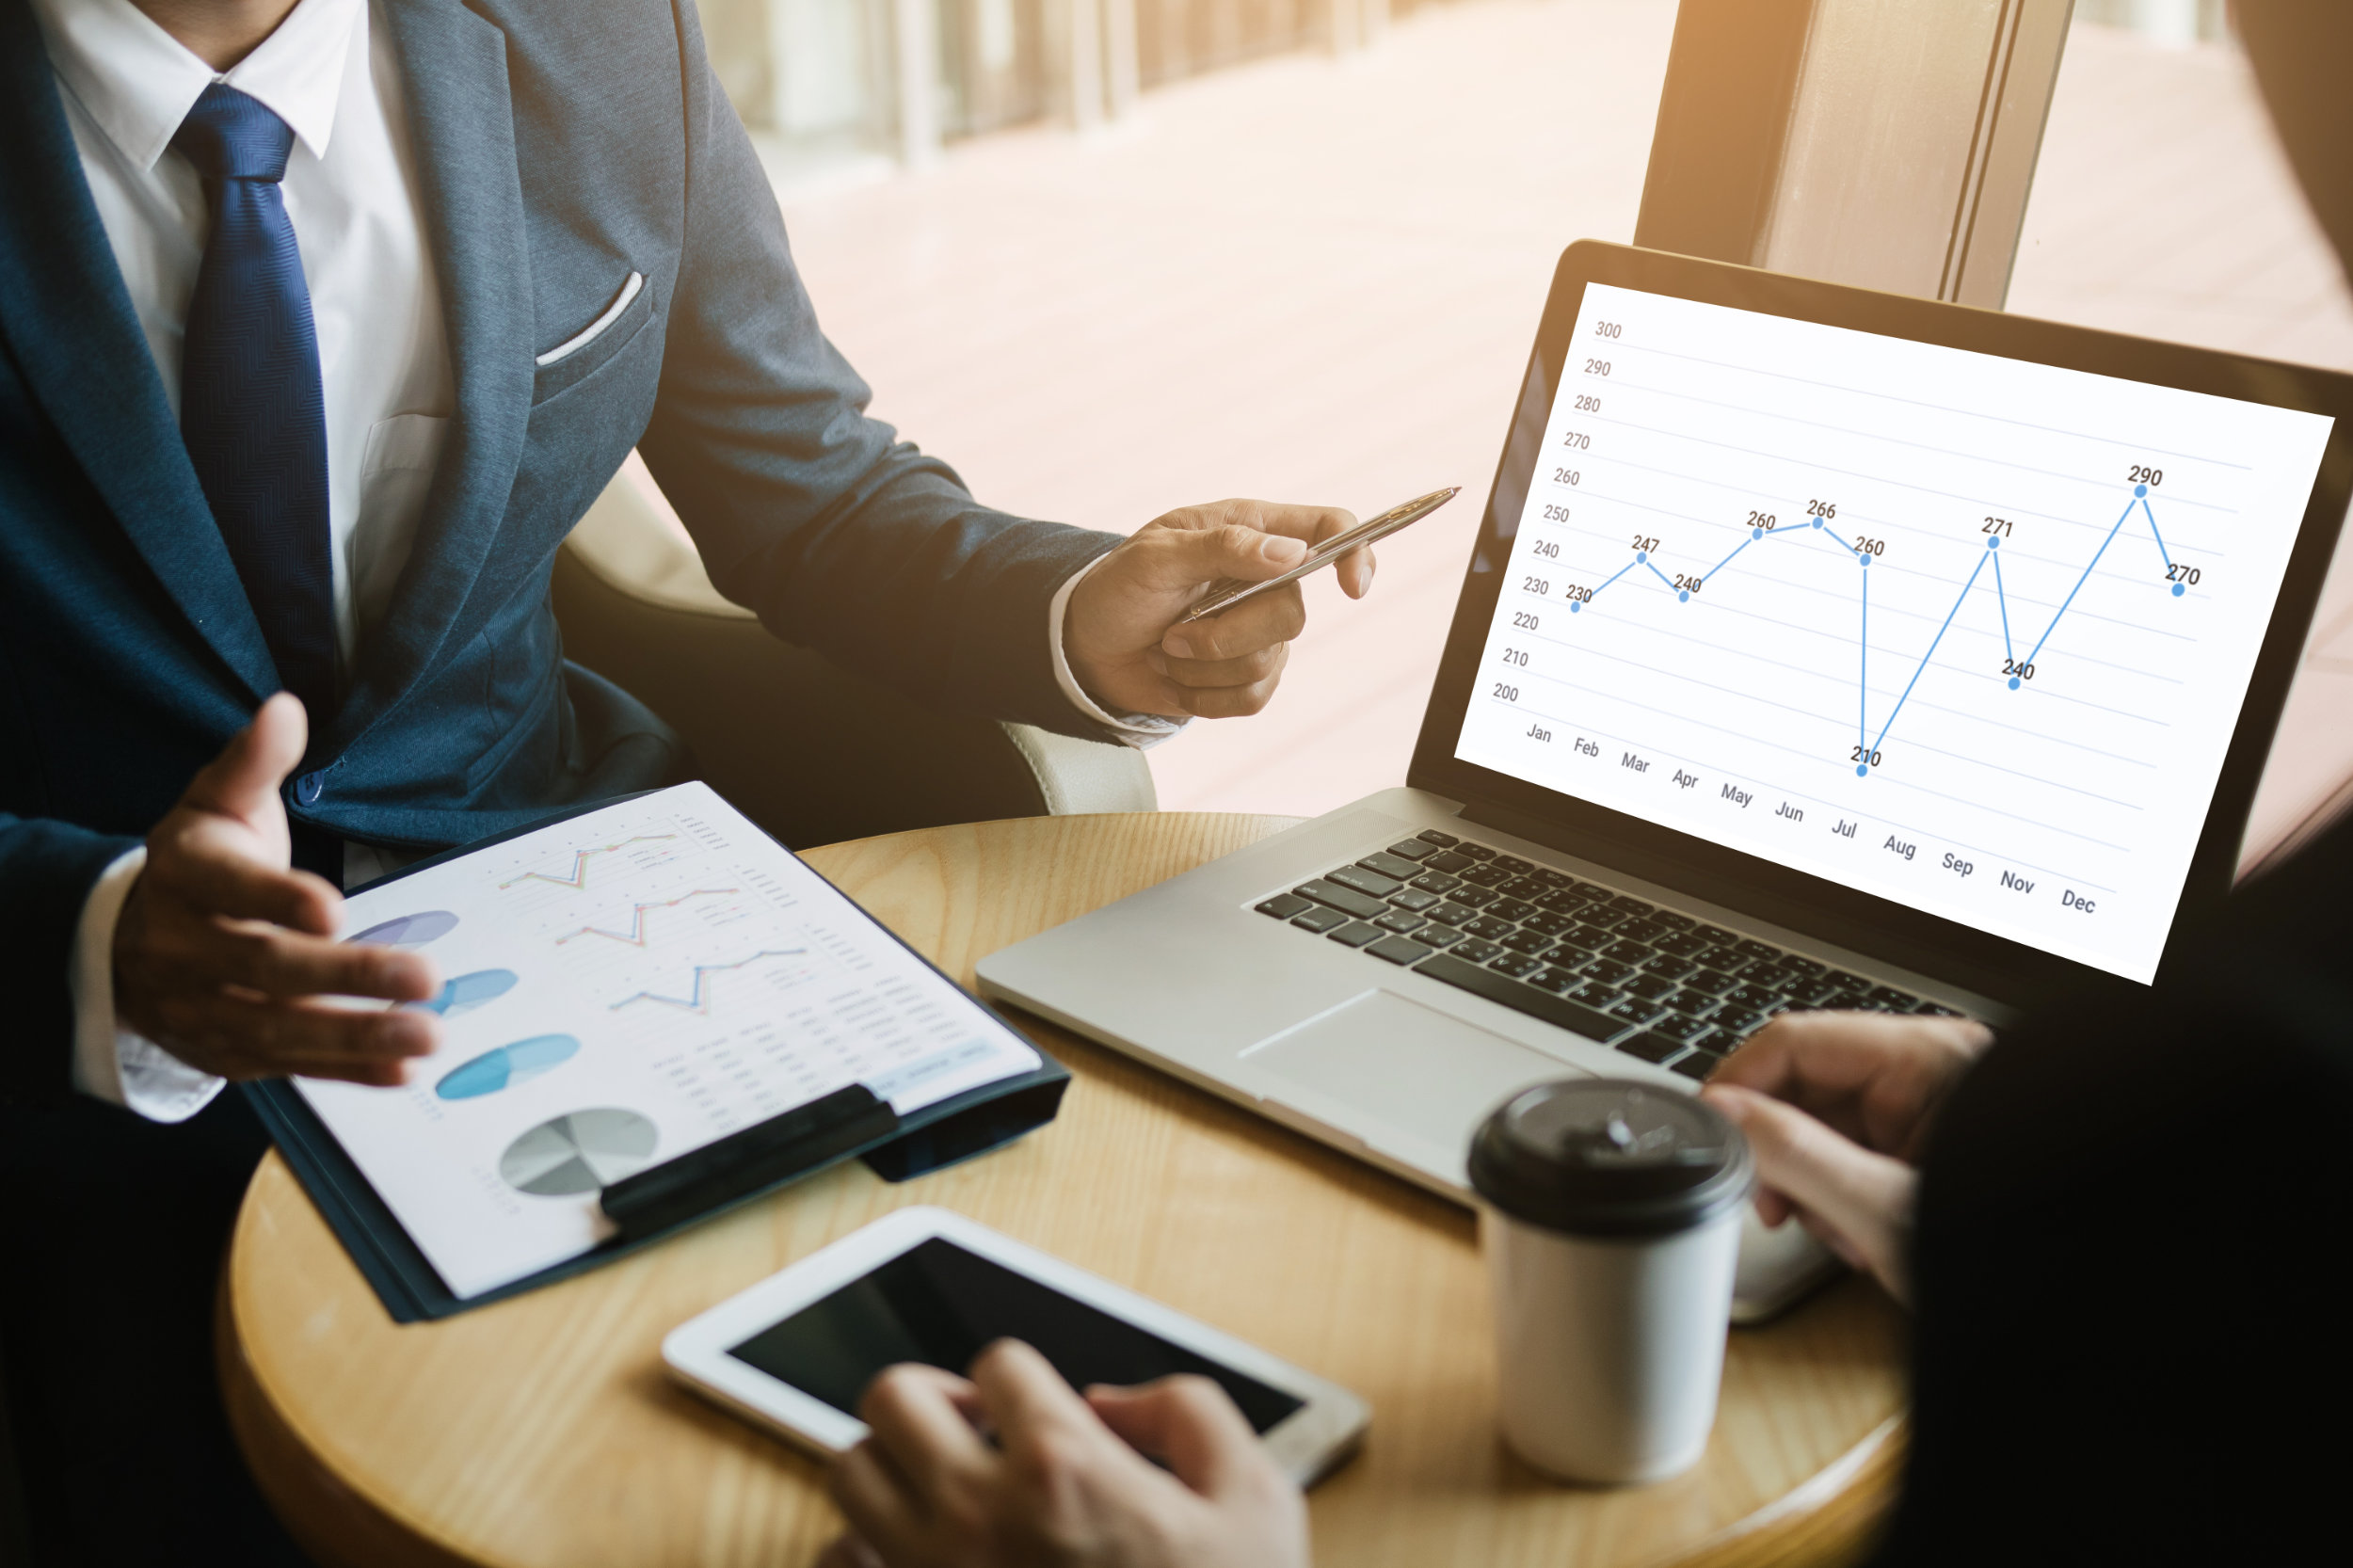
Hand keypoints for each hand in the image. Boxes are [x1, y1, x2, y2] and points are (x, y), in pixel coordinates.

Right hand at [112, 693, 442, 1083]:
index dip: (278, 899)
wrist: (125, 944)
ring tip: (427, 1034)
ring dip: (358, 1036)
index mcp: (186, 878)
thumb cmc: (196, 861)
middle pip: (268, 967)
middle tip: (424, 977)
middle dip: (347, 976)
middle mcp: (189, 950)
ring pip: (282, 1029)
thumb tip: (285, 709)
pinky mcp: (231, 1052)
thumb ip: (252, 761)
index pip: (231, 890)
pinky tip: (402, 1070)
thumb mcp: (212, 802)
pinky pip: (291, 1067)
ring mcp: (207, 1009)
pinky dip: (347, 1073)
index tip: (334, 908)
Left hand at [824, 1340, 1307, 1567]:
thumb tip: (1113, 1402)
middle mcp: (979, 1514)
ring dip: (891, 1465)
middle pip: (893, 1397)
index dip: (1024, 1380)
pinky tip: (913, 1558)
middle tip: (971, 1429)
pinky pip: (836, 1562)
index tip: (1037, 1412)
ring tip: (939, 1488)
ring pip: (849, 1470)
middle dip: (934, 1400)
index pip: (997, 1362)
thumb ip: (1189, 1412)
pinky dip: (860, 1552)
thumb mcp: (1255, 1498)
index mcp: (1062, 1467)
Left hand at [1063, 499, 1370, 718]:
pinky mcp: (1246, 676)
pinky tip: (1177, 678)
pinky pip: (1253, 699)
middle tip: (1174, 632)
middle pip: (1293, 614)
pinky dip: (1205, 697)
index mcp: (1251, 530)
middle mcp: (1265, 579)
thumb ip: (1223, 546)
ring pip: (1268, 662)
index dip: (1355, 552)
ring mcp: (1258, 630)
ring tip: (1166, 649)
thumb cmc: (1118, 588)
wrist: (1087, 647)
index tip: (1351, 587)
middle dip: (1228, 635)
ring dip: (1203, 666)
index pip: (1328, 529)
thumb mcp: (1155, 556)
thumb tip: (1291, 553)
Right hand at [1699, 1011, 1990, 1301]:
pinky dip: (1834, 1200)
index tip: (1710, 1131)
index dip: (1739, 1086)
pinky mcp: (1912, 1149)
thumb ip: (1795, 1155)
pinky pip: (1843, 1156)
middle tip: (1772, 1205)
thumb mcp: (1883, 1208)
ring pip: (1816, 1128)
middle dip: (1782, 1156)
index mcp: (1926, 1059)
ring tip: (1836, 1234)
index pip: (1795, 1042)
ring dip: (1807, 1187)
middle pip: (1801, 1089)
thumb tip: (1724, 1112)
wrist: (2049, 1305)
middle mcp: (1921, 1073)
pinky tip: (1854, 1236)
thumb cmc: (1996, 1251)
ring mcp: (1917, 1112)